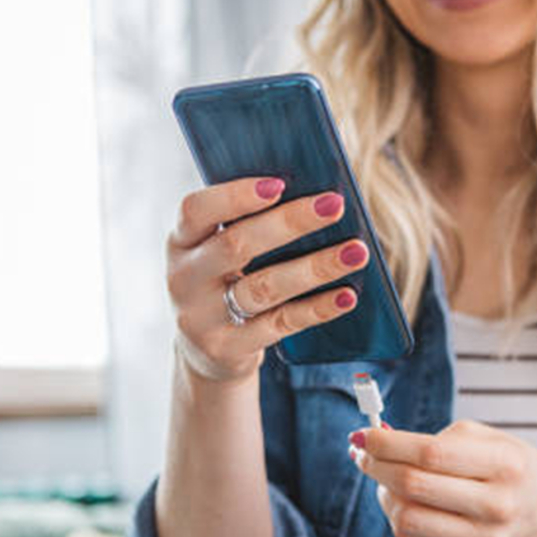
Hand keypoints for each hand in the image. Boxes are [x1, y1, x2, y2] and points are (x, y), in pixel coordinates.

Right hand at [166, 177, 370, 385]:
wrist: (206, 353)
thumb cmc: (225, 283)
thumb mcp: (217, 253)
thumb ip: (245, 224)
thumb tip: (312, 197)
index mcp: (180, 241)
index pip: (197, 211)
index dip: (235, 196)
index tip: (279, 184)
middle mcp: (184, 278)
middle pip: (237, 245)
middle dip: (290, 222)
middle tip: (335, 205)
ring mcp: (203, 318)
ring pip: (265, 287)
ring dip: (316, 267)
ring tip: (356, 252)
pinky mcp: (228, 348)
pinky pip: (281, 324)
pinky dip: (317, 308)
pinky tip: (346, 295)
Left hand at [347, 419, 536, 536]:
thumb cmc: (512, 466)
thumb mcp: (489, 437)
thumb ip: (439, 438)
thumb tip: (381, 443)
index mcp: (504, 464)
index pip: (430, 453)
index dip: (388, 444)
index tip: (364, 435)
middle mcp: (496, 505)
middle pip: (413, 486)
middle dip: (376, 466)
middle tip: (363, 454)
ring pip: (406, 519)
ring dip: (383, 495)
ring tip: (385, 479)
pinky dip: (398, 516)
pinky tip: (405, 501)